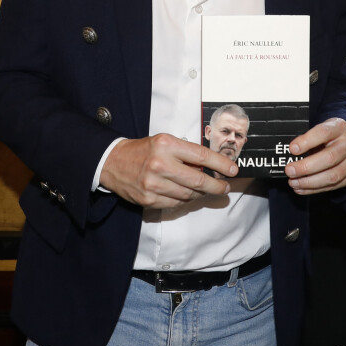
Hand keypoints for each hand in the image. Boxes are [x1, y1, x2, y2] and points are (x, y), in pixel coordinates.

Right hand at [100, 133, 238, 207]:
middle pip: (198, 180)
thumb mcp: (164, 142)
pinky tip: (187, 194)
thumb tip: (212, 167)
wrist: (113, 162)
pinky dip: (186, 200)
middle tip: (224, 187)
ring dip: (201, 193)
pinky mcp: (149, 199)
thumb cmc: (143, 150)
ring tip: (206, 189)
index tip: (233, 170)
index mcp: (166, 145)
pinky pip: (176, 203)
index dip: (220, 164)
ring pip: (189, 194)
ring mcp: (154, 184)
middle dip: (216, 185)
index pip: (201, 156)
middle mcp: (160, 164)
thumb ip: (186, 153)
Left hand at [284, 118, 345, 194]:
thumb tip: (290, 153)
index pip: (323, 133)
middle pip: (329, 158)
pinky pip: (333, 186)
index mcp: (339, 127)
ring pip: (332, 175)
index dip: (307, 141)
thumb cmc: (327, 136)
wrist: (345, 141)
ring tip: (293, 182)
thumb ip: (306, 139)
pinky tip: (301, 188)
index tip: (292, 149)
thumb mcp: (318, 130)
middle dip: (306, 167)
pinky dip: (314, 189)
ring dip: (309, 182)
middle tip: (290, 171)